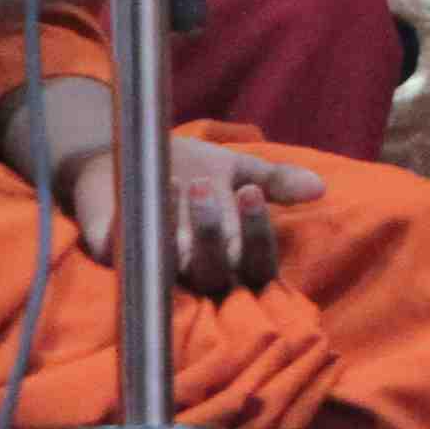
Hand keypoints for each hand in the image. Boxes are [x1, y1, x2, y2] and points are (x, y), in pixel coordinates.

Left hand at [57, 131, 326, 295]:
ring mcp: (151, 266)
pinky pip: (121, 254)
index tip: (251, 192)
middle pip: (213, 277)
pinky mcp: (109, 254)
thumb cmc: (189, 167)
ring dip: (175, 232)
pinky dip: (129, 230)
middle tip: (205, 185)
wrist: (128, 151)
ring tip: (179, 182)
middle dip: (213, 234)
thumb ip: (276, 180)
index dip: (256, 238)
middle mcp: (193, 269)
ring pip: (170, 270)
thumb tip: (320, 188)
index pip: (255, 268)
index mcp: (229, 255)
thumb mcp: (238, 168)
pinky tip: (140, 196)